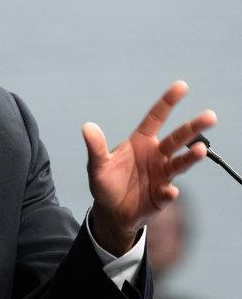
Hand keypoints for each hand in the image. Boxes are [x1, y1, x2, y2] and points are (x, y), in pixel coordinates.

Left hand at [83, 80, 216, 255]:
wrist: (111, 211)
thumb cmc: (106, 183)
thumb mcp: (97, 165)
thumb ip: (95, 147)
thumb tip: (87, 127)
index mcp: (140, 142)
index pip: (156, 117)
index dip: (167, 102)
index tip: (182, 86)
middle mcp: (155, 155)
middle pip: (177, 138)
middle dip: (193, 127)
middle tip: (210, 116)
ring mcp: (161, 175)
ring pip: (179, 163)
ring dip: (190, 157)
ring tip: (201, 150)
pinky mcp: (161, 196)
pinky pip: (167, 193)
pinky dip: (168, 192)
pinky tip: (169, 191)